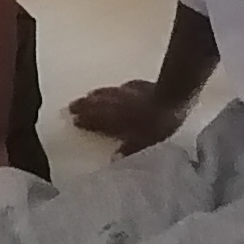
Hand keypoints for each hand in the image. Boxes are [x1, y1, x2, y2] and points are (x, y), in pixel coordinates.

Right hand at [70, 77, 192, 151]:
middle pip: (95, 104)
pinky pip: (121, 87)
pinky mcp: (137, 84)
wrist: (172, 96)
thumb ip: (129, 149)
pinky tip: (117, 89)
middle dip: (83, 105)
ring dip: (95, 96)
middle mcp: (115, 104)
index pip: (94, 119)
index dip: (84, 120)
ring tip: (87, 96)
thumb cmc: (157, 123)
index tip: (72, 119)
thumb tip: (114, 158)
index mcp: (114, 119)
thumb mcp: (144, 142)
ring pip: (105, 93)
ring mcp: (125, 92)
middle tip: (71, 106)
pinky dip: (114, 90)